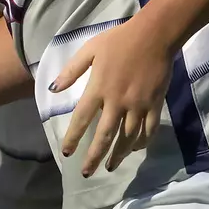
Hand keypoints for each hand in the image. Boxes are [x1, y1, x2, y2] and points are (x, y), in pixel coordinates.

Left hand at [50, 20, 169, 177]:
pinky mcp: (155, 105)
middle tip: (87, 172)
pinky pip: (149, 130)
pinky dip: (142, 142)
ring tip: (110, 166)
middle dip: (94, 157)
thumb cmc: (118, 40)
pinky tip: (135, 149)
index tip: (67, 153)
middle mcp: (117, 102)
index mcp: (98, 88)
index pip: (82, 119)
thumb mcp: (89, 50)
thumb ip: (71, 71)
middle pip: (104, 135)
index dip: (73, 137)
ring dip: (118, 154)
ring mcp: (138, 105)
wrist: (154, 35)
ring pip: (128, 138)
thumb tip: (53, 89)